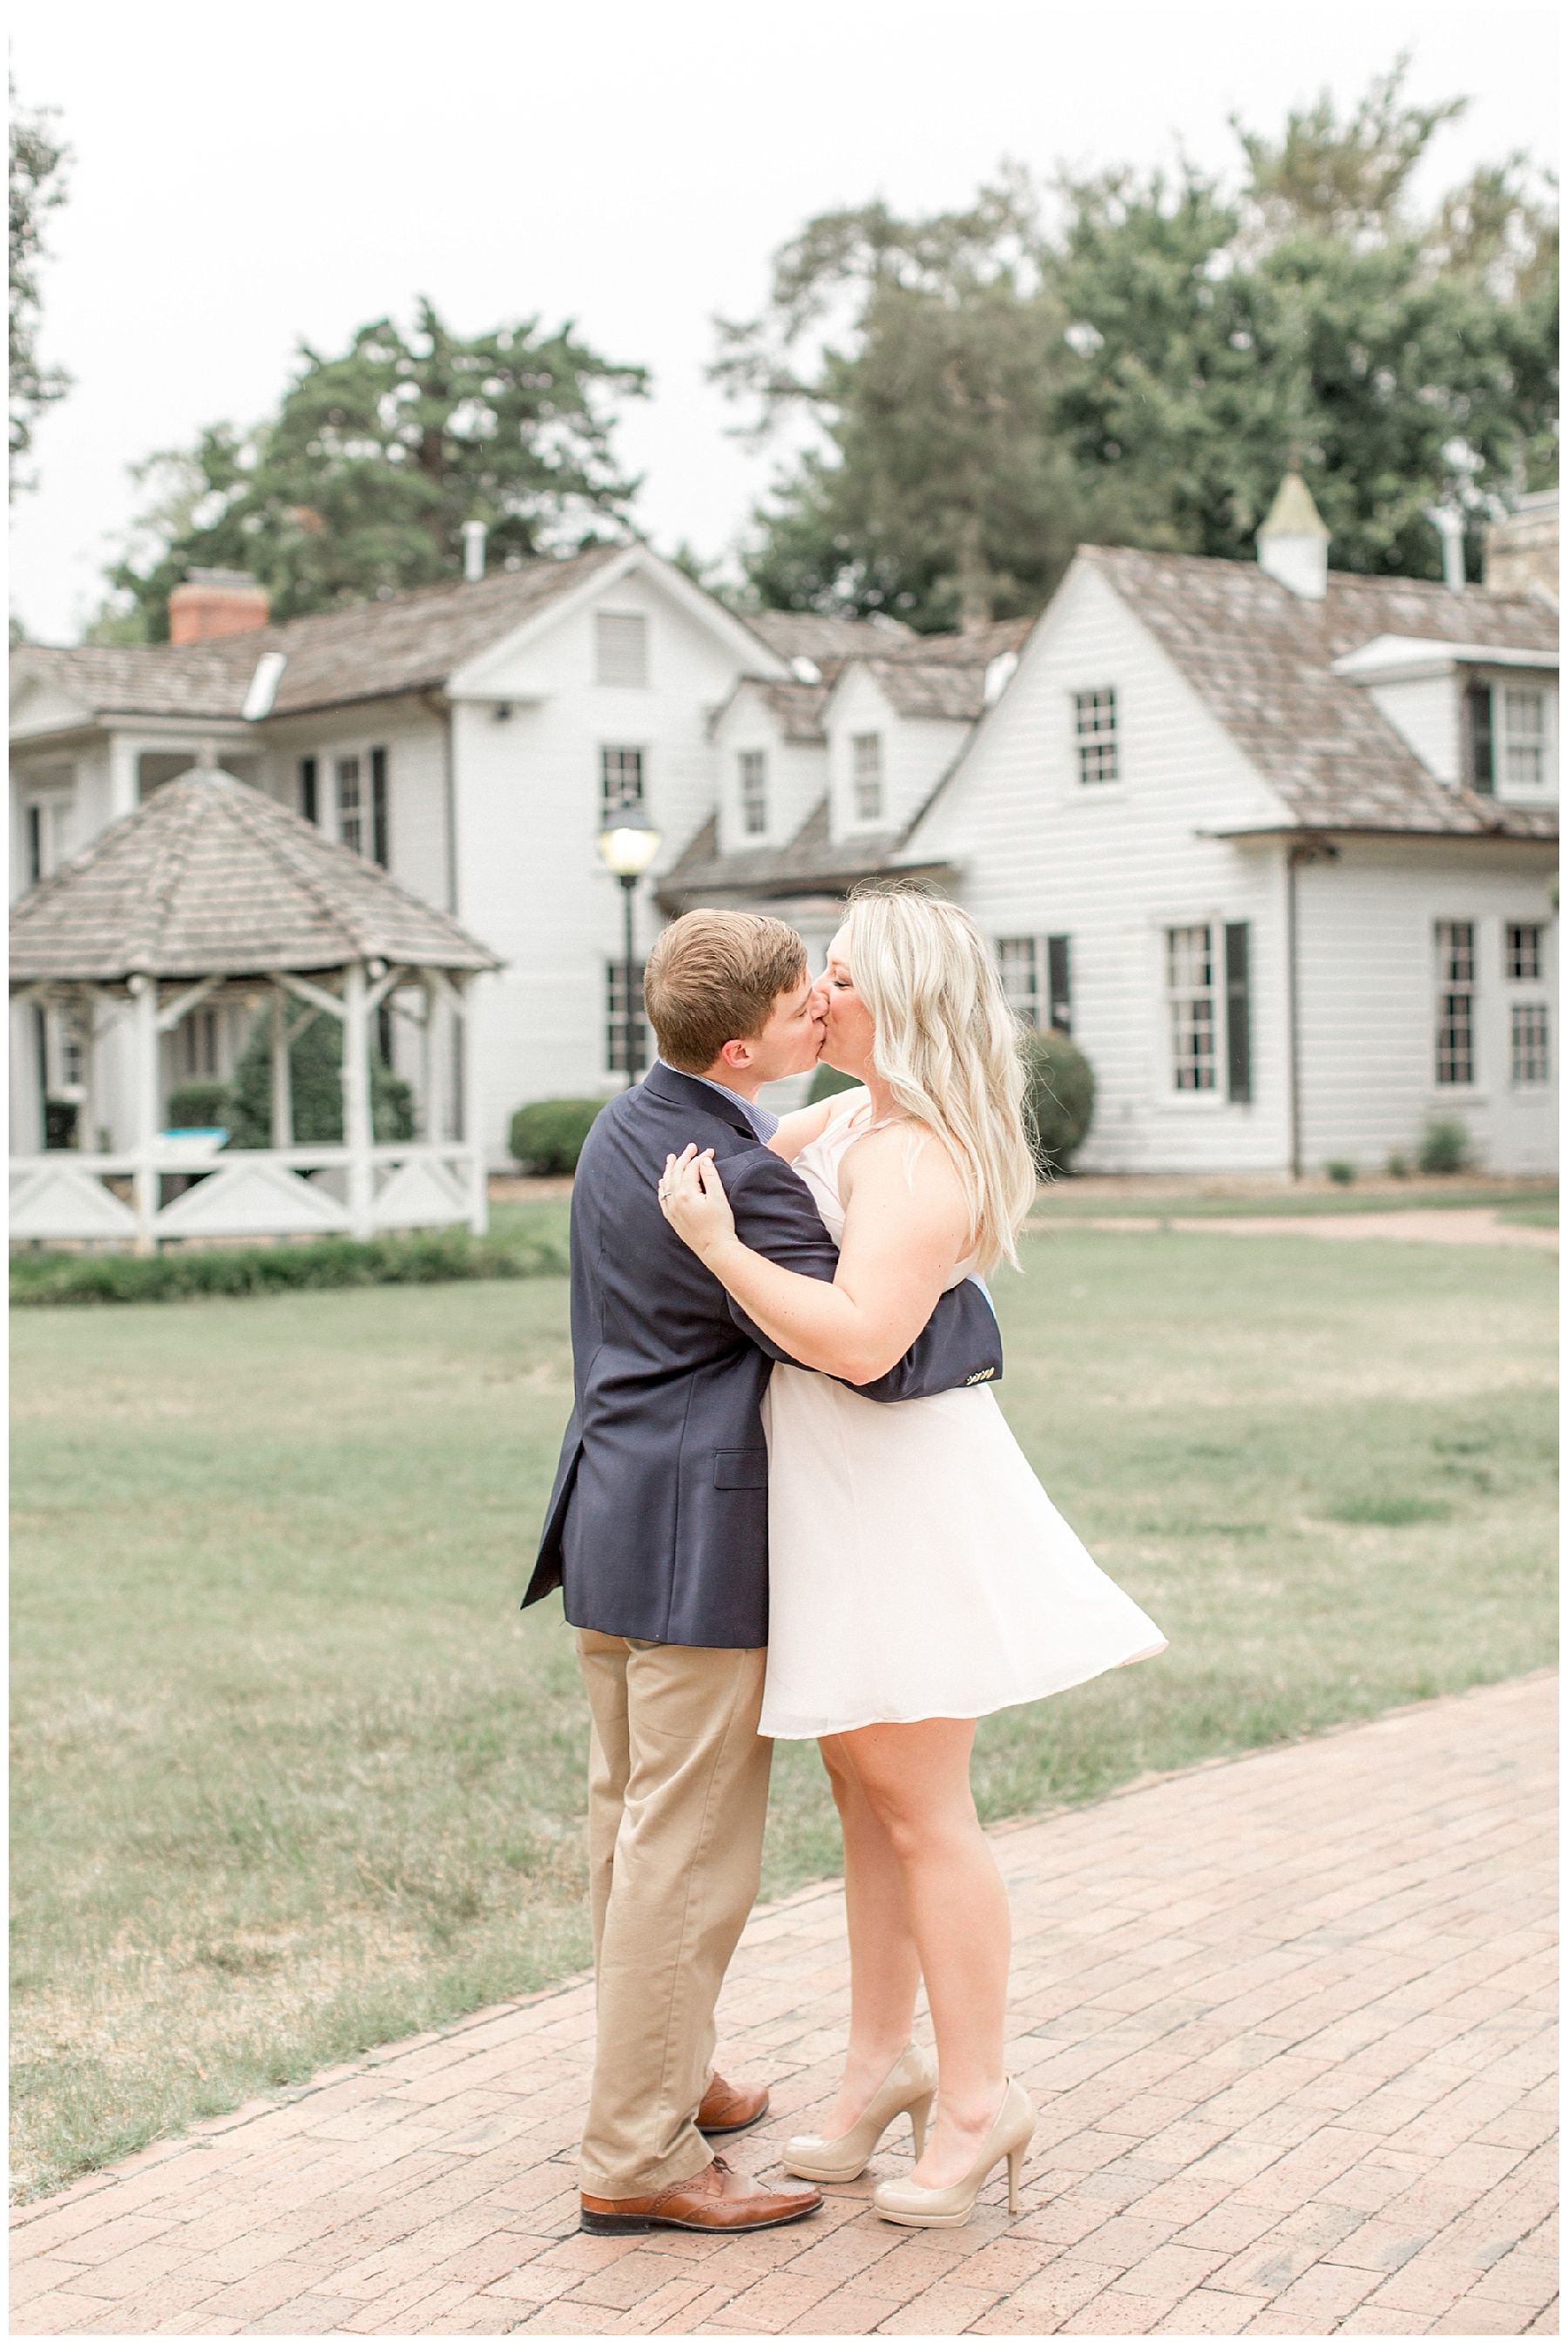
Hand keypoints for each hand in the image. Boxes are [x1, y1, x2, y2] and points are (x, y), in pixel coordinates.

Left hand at [657, 1145, 737, 1260]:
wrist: (714, 1249)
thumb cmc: (720, 1224)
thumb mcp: (719, 1198)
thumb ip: (710, 1177)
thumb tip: (704, 1160)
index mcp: (686, 1193)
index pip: (691, 1168)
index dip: (701, 1157)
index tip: (710, 1151)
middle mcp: (675, 1200)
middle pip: (677, 1172)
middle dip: (684, 1158)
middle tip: (691, 1147)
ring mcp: (672, 1209)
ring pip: (667, 1183)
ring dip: (670, 1169)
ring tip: (672, 1158)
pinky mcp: (672, 1218)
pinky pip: (663, 1198)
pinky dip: (663, 1186)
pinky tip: (663, 1181)